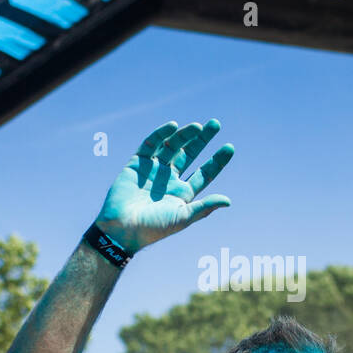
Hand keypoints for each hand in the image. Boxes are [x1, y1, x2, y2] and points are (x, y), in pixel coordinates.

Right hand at [95, 120, 234, 252]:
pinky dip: (161, 134)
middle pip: (190, 154)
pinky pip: (151, 144)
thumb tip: (228, 201)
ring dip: (185, 135)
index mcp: (183, 193)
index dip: (217, 160)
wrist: (122, 228)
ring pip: (172, 146)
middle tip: (216, 124)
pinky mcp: (137, 163)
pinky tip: (174, 126)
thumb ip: (204, 207)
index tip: (230, 147)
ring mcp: (154, 170)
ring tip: (198, 126)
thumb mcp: (182, 218)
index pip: (204, 173)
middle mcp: (170, 179)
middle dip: (202, 140)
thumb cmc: (153, 228)